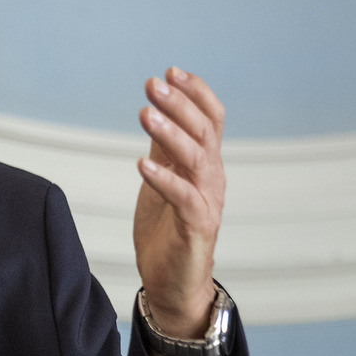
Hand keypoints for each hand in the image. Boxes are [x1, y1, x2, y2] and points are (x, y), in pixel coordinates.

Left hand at [133, 67, 225, 337]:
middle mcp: (212, 179)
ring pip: (197, 159)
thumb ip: (164, 152)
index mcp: (206, 165)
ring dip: (171, 134)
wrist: (174, 284)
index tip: (171, 71)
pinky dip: (164, 179)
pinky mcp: (197, 227)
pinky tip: (142, 165)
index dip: (195, 93)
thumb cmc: (168, 232)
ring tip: (147, 114)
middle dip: (180, 104)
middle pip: (205, 132)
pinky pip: (184, 198)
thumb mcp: (162, 182)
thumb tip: (156, 113)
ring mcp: (207, 203)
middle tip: (154, 83)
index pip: (211, 120)